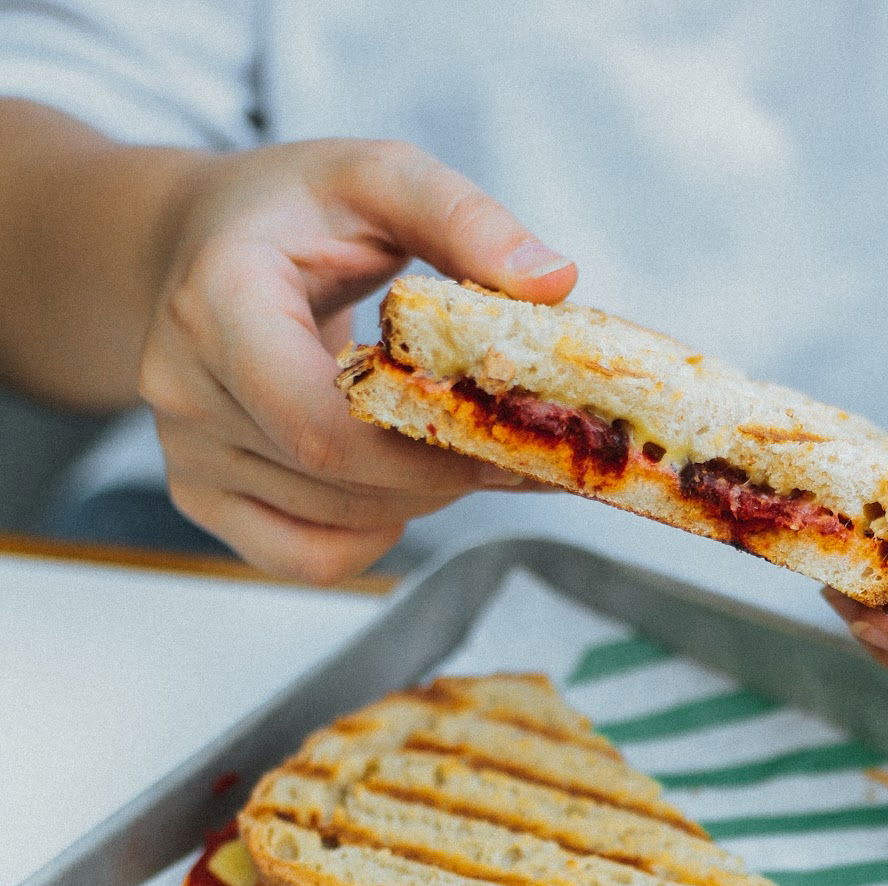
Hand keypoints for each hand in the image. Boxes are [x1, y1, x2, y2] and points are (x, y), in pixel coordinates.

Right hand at [139, 140, 575, 580]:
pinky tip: (395, 481)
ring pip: (335, 527)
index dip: (424, 450)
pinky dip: (371, 536)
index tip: (507, 436)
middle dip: (442, 475)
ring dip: (417, 500)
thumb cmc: (294, 212)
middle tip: (515, 448)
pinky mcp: (199, 496)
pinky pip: (307, 557)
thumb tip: (554, 281)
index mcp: (215, 302)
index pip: (321, 423)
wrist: (195, 244)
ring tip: (454, 445)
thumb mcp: (375, 177)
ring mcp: (186, 452)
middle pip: (337, 482)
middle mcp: (184, 386)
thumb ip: (461, 218)